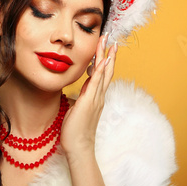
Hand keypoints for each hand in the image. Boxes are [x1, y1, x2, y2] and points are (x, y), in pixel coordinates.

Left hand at [60, 33, 117, 159]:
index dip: (103, 59)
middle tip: (110, 38)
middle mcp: (99, 96)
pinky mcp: (89, 102)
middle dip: (108, 53)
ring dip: (106, 57)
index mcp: (95, 96)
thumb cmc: (75, 130)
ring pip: (103, 73)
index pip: (101, 73)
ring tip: (109, 43)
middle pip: (106, 70)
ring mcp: (96, 98)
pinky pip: (96, 83)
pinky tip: (103, 60)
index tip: (104, 46)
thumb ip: (82, 97)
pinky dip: (100, 71)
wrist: (78, 147)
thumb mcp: (78, 108)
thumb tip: (82, 88)